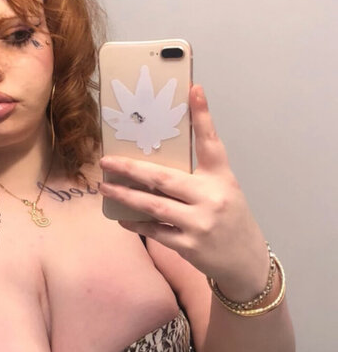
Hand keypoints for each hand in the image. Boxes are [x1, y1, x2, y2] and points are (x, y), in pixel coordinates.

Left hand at [100, 84, 269, 298]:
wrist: (245, 261)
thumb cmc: (230, 219)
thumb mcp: (224, 189)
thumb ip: (198, 173)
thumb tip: (162, 158)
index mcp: (221, 178)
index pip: (211, 143)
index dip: (203, 116)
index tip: (194, 90)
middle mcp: (211, 198)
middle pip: (163, 178)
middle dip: (131, 169)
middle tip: (106, 161)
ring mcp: (199, 223)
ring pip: (153, 206)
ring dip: (125, 196)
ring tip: (105, 188)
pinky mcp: (189, 246)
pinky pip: (155, 231)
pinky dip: (137, 224)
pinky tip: (122, 218)